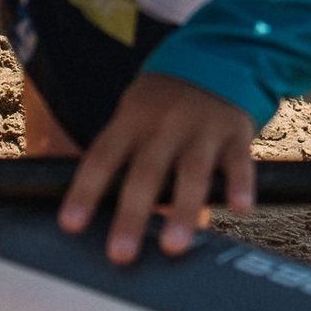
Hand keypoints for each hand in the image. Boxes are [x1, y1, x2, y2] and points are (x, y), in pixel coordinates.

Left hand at [57, 75, 256, 263]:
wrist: (213, 58)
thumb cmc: (162, 107)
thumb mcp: (135, 118)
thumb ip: (123, 161)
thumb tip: (102, 217)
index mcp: (131, 121)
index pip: (102, 158)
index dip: (85, 191)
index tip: (70, 225)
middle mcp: (164, 125)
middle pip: (146, 171)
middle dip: (132, 214)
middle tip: (120, 252)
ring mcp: (201, 128)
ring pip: (192, 171)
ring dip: (182, 209)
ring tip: (173, 246)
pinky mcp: (235, 132)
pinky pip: (238, 161)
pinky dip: (240, 184)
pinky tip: (239, 209)